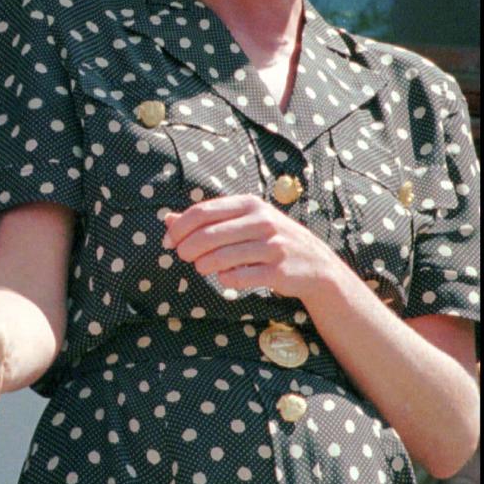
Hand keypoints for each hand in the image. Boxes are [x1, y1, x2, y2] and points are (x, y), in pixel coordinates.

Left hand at [163, 194, 343, 303]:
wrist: (316, 265)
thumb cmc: (270, 240)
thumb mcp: (243, 221)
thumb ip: (207, 219)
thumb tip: (167, 219)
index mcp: (250, 204)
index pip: (203, 211)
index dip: (180, 227)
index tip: (169, 240)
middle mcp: (262, 221)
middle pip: (209, 234)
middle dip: (187, 248)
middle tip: (182, 256)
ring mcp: (272, 246)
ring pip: (222, 257)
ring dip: (203, 265)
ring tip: (200, 268)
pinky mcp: (278, 271)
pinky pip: (240, 277)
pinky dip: (226, 279)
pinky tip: (225, 278)